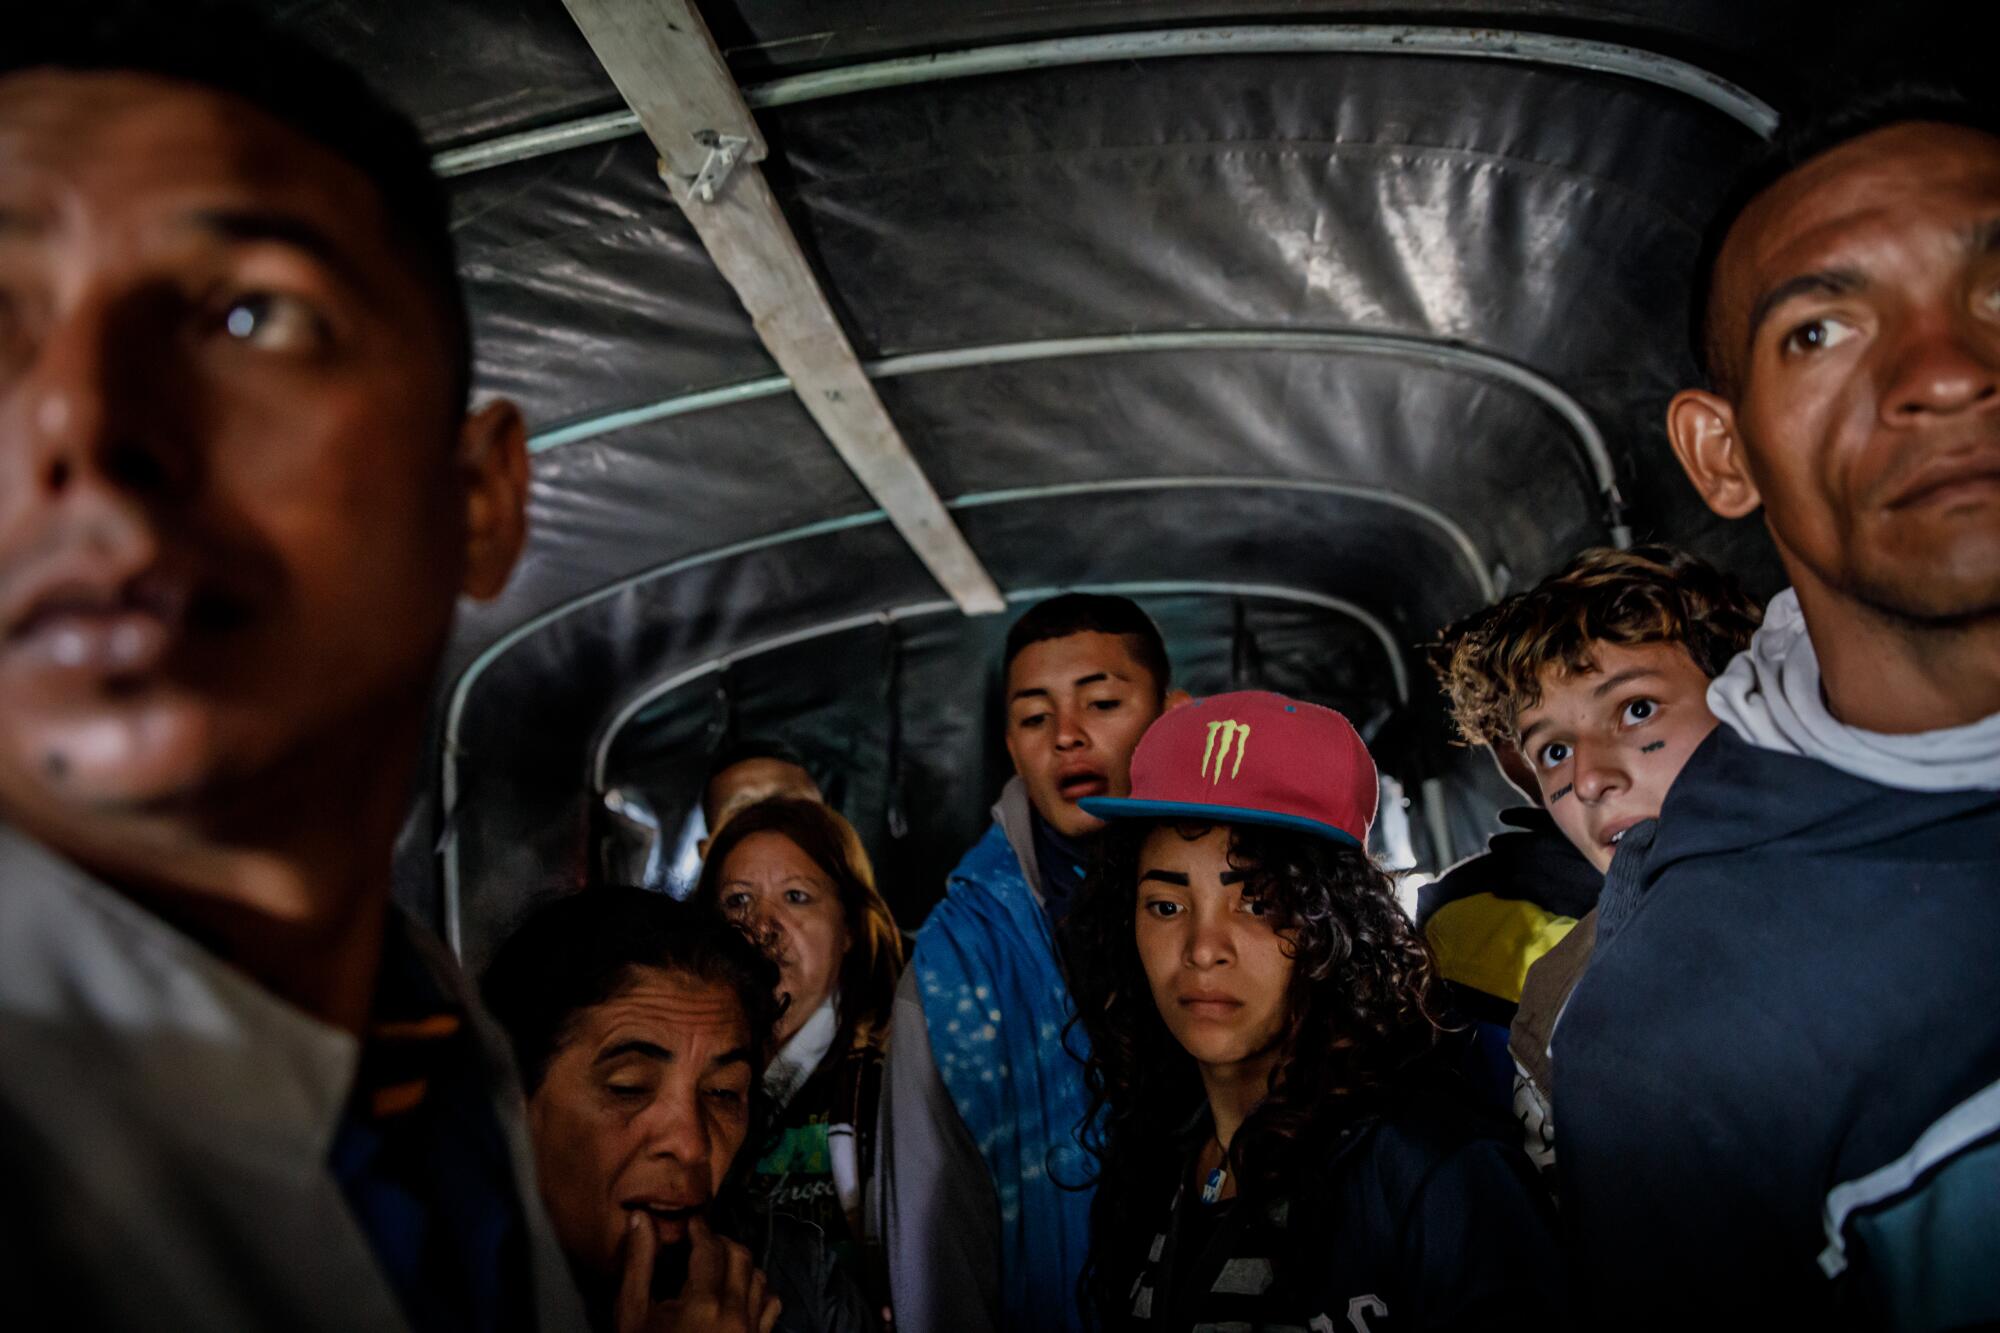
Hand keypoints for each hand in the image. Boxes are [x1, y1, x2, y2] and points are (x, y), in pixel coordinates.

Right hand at [617, 1212, 782, 1332]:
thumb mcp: (632, 1314)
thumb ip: (638, 1264)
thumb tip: (641, 1218)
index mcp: (703, 1303)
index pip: (710, 1248)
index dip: (701, 1229)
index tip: (692, 1224)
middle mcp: (735, 1314)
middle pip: (739, 1256)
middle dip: (721, 1243)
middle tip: (702, 1243)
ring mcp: (751, 1331)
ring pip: (759, 1277)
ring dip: (741, 1265)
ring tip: (719, 1266)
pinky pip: (771, 1306)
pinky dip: (759, 1291)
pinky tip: (739, 1292)